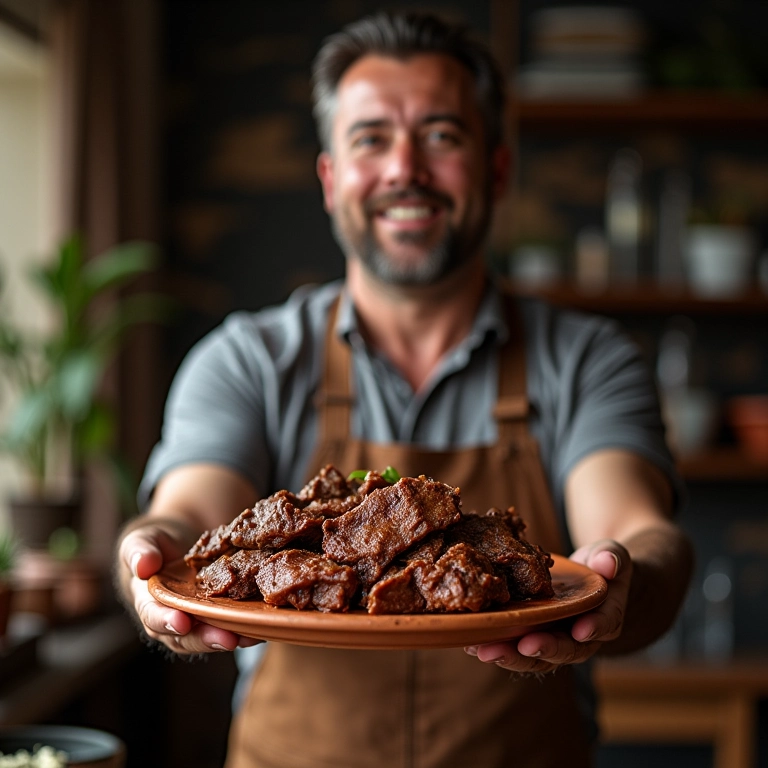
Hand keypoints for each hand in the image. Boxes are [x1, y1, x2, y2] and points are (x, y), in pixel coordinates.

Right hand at [118, 523, 261, 655]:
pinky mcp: (220, 613)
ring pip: (211, 635)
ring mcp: (198, 619)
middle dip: (206, 638)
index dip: (166, 620)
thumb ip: (139, 551)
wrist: (180, 540)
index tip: (181, 622)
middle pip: (186, 636)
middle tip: (226, 638)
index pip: (153, 616)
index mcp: (148, 602)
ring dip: (231, 637)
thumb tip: (142, 566)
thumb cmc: (156, 543)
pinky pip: (231, 624)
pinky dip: (246, 627)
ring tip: (249, 636)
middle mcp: (173, 618)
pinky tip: (263, 625)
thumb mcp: (141, 540)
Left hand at [464, 540, 629, 673]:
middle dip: (541, 650)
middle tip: (522, 647)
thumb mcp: (612, 556)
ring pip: (533, 655)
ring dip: (509, 655)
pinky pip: (513, 643)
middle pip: (563, 650)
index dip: (593, 629)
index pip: (602, 626)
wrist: (593, 578)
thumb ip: (611, 558)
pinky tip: (470, 642)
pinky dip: (493, 643)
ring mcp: (552, 638)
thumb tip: (607, 563)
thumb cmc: (604, 567)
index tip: (581, 631)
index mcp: (605, 618)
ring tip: (485, 650)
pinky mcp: (530, 633)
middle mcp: (578, 637)